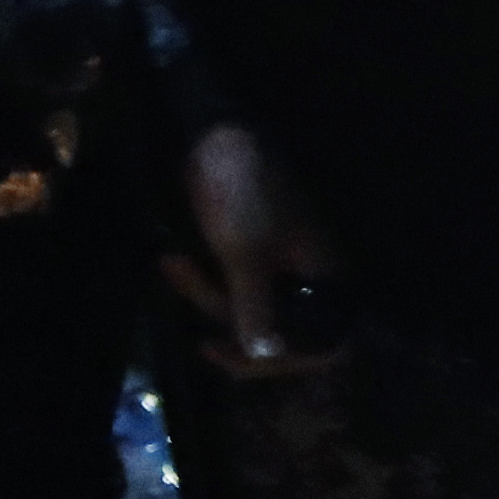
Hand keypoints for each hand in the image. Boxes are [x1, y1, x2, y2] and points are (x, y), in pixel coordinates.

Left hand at [171, 124, 342, 369]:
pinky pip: (228, 290)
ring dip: (203, 296)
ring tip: (172, 264)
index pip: (325, 342)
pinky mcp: (247, 258)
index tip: (244, 355)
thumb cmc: (242, 194)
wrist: (216, 139)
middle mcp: (308, 277)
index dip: (289, 359)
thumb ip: (257, 310)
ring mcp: (277, 267)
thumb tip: (268, 357)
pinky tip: (174, 261)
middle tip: (192, 290)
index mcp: (326, 275)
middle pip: (276, 333)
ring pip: (244, 311)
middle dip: (227, 318)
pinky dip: (200, 283)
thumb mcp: (246, 255)